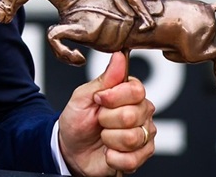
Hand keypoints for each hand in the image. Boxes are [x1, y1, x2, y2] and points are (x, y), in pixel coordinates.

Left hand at [58, 52, 155, 175]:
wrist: (70, 149)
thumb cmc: (77, 120)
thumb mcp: (83, 96)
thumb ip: (104, 79)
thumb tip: (119, 56)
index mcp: (130, 93)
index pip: (136, 90)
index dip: (113, 97)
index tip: (98, 100)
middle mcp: (142, 112)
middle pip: (132, 115)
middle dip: (106, 120)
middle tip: (99, 121)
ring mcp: (145, 134)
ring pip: (132, 138)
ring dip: (109, 139)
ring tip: (103, 136)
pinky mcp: (142, 155)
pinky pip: (132, 159)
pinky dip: (113, 157)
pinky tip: (108, 152)